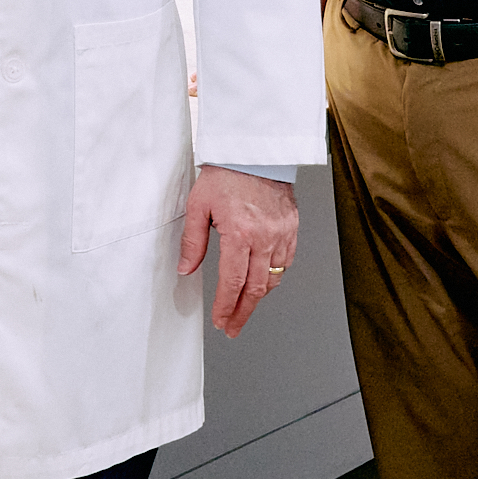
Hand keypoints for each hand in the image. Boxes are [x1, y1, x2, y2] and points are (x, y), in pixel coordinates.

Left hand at [175, 165, 299, 335]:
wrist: (255, 151)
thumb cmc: (227, 172)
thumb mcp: (198, 205)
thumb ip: (192, 242)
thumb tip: (186, 269)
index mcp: (240, 233)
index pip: (233, 283)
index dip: (226, 308)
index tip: (221, 322)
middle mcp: (264, 237)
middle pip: (256, 288)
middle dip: (243, 312)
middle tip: (233, 328)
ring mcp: (281, 233)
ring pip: (273, 278)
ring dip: (258, 297)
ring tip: (245, 307)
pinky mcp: (292, 227)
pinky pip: (285, 261)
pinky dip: (275, 276)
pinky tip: (263, 280)